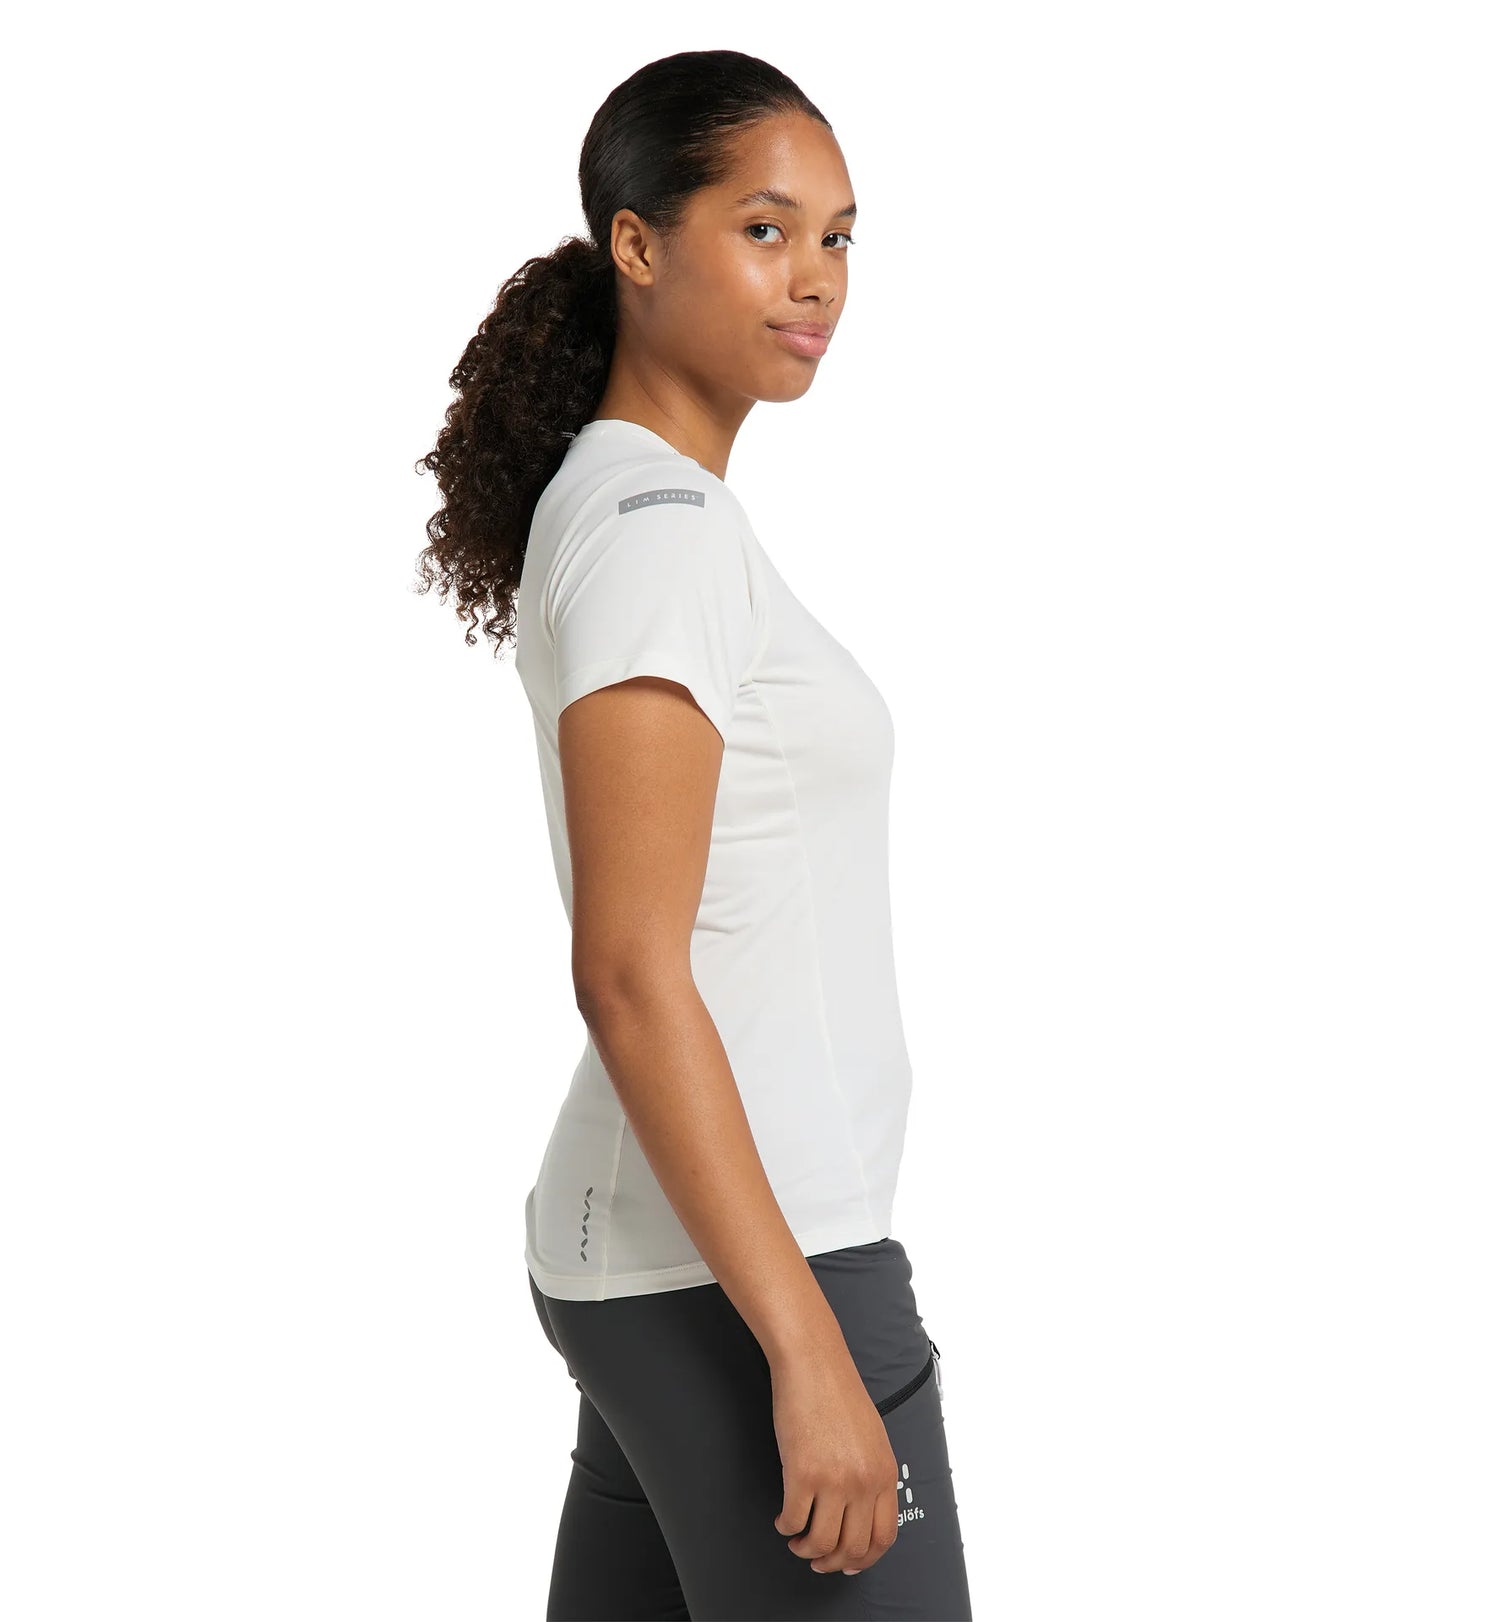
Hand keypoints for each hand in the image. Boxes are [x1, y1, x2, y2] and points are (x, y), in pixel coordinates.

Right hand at [769, 1344, 899, 1576]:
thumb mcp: (871, 1437)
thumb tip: (859, 1510)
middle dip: (832, 1561)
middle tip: (817, 1558)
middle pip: (853, 1547)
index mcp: (884, 1473)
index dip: (864, 1559)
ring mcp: (834, 1481)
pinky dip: (786, 1526)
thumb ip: (871, 1473)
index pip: (883, 1537)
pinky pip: (793, 1521)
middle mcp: (864, 1482)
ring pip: (821, 1543)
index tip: (848, 1563)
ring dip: (806, 1549)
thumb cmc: (837, 1392)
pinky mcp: (803, 1474)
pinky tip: (783, 1518)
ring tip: (797, 1539)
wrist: (813, 1363)